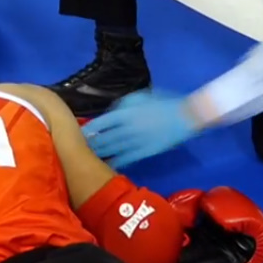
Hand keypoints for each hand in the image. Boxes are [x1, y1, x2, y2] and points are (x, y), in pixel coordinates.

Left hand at [83, 90, 200, 167]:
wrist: (185, 117)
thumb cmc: (163, 102)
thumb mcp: (139, 96)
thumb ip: (122, 105)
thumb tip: (111, 113)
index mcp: (125, 113)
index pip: (101, 123)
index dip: (89, 129)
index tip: (79, 133)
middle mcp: (127, 128)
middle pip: (104, 139)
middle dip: (91, 144)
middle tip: (78, 149)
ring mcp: (135, 142)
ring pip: (112, 150)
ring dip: (100, 154)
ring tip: (87, 158)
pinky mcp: (144, 152)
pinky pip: (126, 159)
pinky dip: (116, 163)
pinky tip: (107, 166)